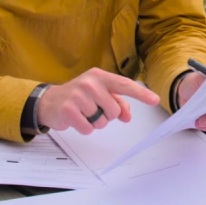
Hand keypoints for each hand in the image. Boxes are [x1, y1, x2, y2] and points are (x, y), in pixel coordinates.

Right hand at [38, 67, 159, 134]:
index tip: (154, 100)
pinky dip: (85, 128)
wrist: (50, 101)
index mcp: (100, 76)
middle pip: (114, 110)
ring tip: (83, 113)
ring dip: (94, 122)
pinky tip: (76, 119)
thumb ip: (117, 102)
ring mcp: (78, 95)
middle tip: (93, 109)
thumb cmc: (79, 97)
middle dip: (107, 115)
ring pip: (102, 121)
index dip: (140, 94)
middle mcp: (90, 83)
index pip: (124, 85)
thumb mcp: (99, 94)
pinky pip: (88, 128)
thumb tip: (127, 116)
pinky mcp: (69, 109)